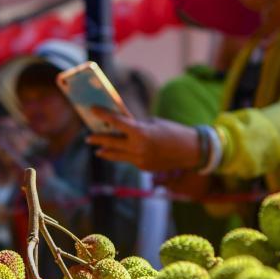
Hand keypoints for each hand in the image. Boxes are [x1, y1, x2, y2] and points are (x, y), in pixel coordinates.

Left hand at [86, 108, 201, 172]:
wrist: (191, 151)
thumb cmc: (173, 131)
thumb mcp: (152, 124)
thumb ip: (135, 126)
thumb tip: (120, 126)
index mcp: (140, 133)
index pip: (116, 122)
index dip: (103, 115)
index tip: (93, 110)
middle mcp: (137, 148)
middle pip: (111, 143)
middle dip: (98, 139)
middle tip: (88, 137)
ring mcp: (140, 160)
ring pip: (117, 156)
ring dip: (106, 152)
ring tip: (98, 150)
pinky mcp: (144, 168)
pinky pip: (129, 160)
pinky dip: (125, 155)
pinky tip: (120, 153)